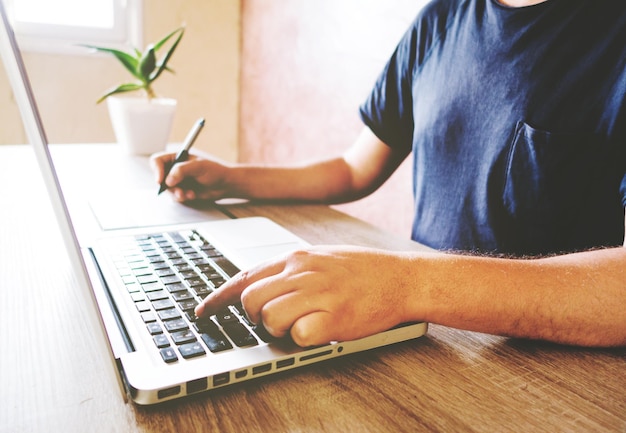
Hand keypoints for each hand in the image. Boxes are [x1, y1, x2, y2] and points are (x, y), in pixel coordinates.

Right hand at [150, 152, 230, 201]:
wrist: (224, 184)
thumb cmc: (215, 171)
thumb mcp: (199, 166)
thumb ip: (182, 170)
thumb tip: (168, 180)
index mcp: (177, 157)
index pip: (158, 161)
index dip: (157, 170)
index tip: (160, 180)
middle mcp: (175, 168)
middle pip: (160, 177)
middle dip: (168, 186)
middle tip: (178, 190)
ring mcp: (178, 180)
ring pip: (167, 189)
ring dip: (177, 193)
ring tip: (188, 193)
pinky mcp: (182, 190)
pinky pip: (175, 196)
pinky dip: (182, 197)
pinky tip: (192, 195)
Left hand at [195, 245, 415, 346]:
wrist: (401, 277)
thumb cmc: (362, 269)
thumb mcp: (320, 257)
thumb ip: (288, 269)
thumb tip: (256, 286)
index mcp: (296, 257)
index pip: (245, 277)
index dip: (219, 297)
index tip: (203, 312)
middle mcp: (303, 272)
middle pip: (251, 300)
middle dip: (256, 317)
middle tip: (276, 319)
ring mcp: (318, 294)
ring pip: (270, 318)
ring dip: (280, 329)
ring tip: (302, 324)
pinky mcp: (334, 318)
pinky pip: (298, 335)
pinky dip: (303, 339)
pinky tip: (319, 330)